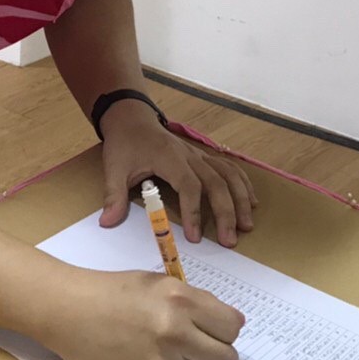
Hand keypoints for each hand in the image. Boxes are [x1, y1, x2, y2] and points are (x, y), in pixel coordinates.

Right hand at [41, 268, 244, 359]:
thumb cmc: (112, 291)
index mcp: (181, 300)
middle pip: (227, 359)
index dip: (226, 330)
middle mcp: (176, 332)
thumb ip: (193, 303)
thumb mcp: (158, 285)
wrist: (69, 311)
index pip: (232, 327)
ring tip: (153, 345)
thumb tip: (229, 324)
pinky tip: (138, 356)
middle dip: (219, 356)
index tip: (217, 331)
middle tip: (202, 349)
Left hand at [98, 102, 256, 246]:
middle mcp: (190, 156)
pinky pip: (229, 168)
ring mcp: (199, 155)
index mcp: (170, 159)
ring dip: (240, 199)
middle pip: (216, 183)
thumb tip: (107, 223)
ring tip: (247, 225)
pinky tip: (251, 201)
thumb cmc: (125, 144)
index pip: (189, 186)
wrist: (132, 118)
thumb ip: (113, 196)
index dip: (194, 212)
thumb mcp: (114, 168)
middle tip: (230, 241)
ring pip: (228, 175)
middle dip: (226, 212)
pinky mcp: (203, 157)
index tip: (195, 237)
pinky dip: (242, 184)